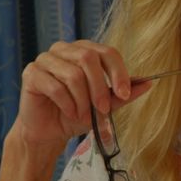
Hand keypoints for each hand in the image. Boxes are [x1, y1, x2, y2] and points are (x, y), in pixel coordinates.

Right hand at [14, 40, 150, 149]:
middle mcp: (64, 49)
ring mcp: (45, 59)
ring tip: (84, 116)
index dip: (118, 72)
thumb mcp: (106, 105)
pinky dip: (67, 104)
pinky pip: (54, 87)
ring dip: (83, 100)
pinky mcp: (31, 73)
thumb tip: (149, 83)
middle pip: (89, 58)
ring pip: (73, 74)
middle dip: (100, 87)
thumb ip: (124, 93)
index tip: (125, 94)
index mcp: (85, 50)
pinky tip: (70, 113)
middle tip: (103, 109)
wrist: (50, 131)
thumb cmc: (78, 113)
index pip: (107, 52)